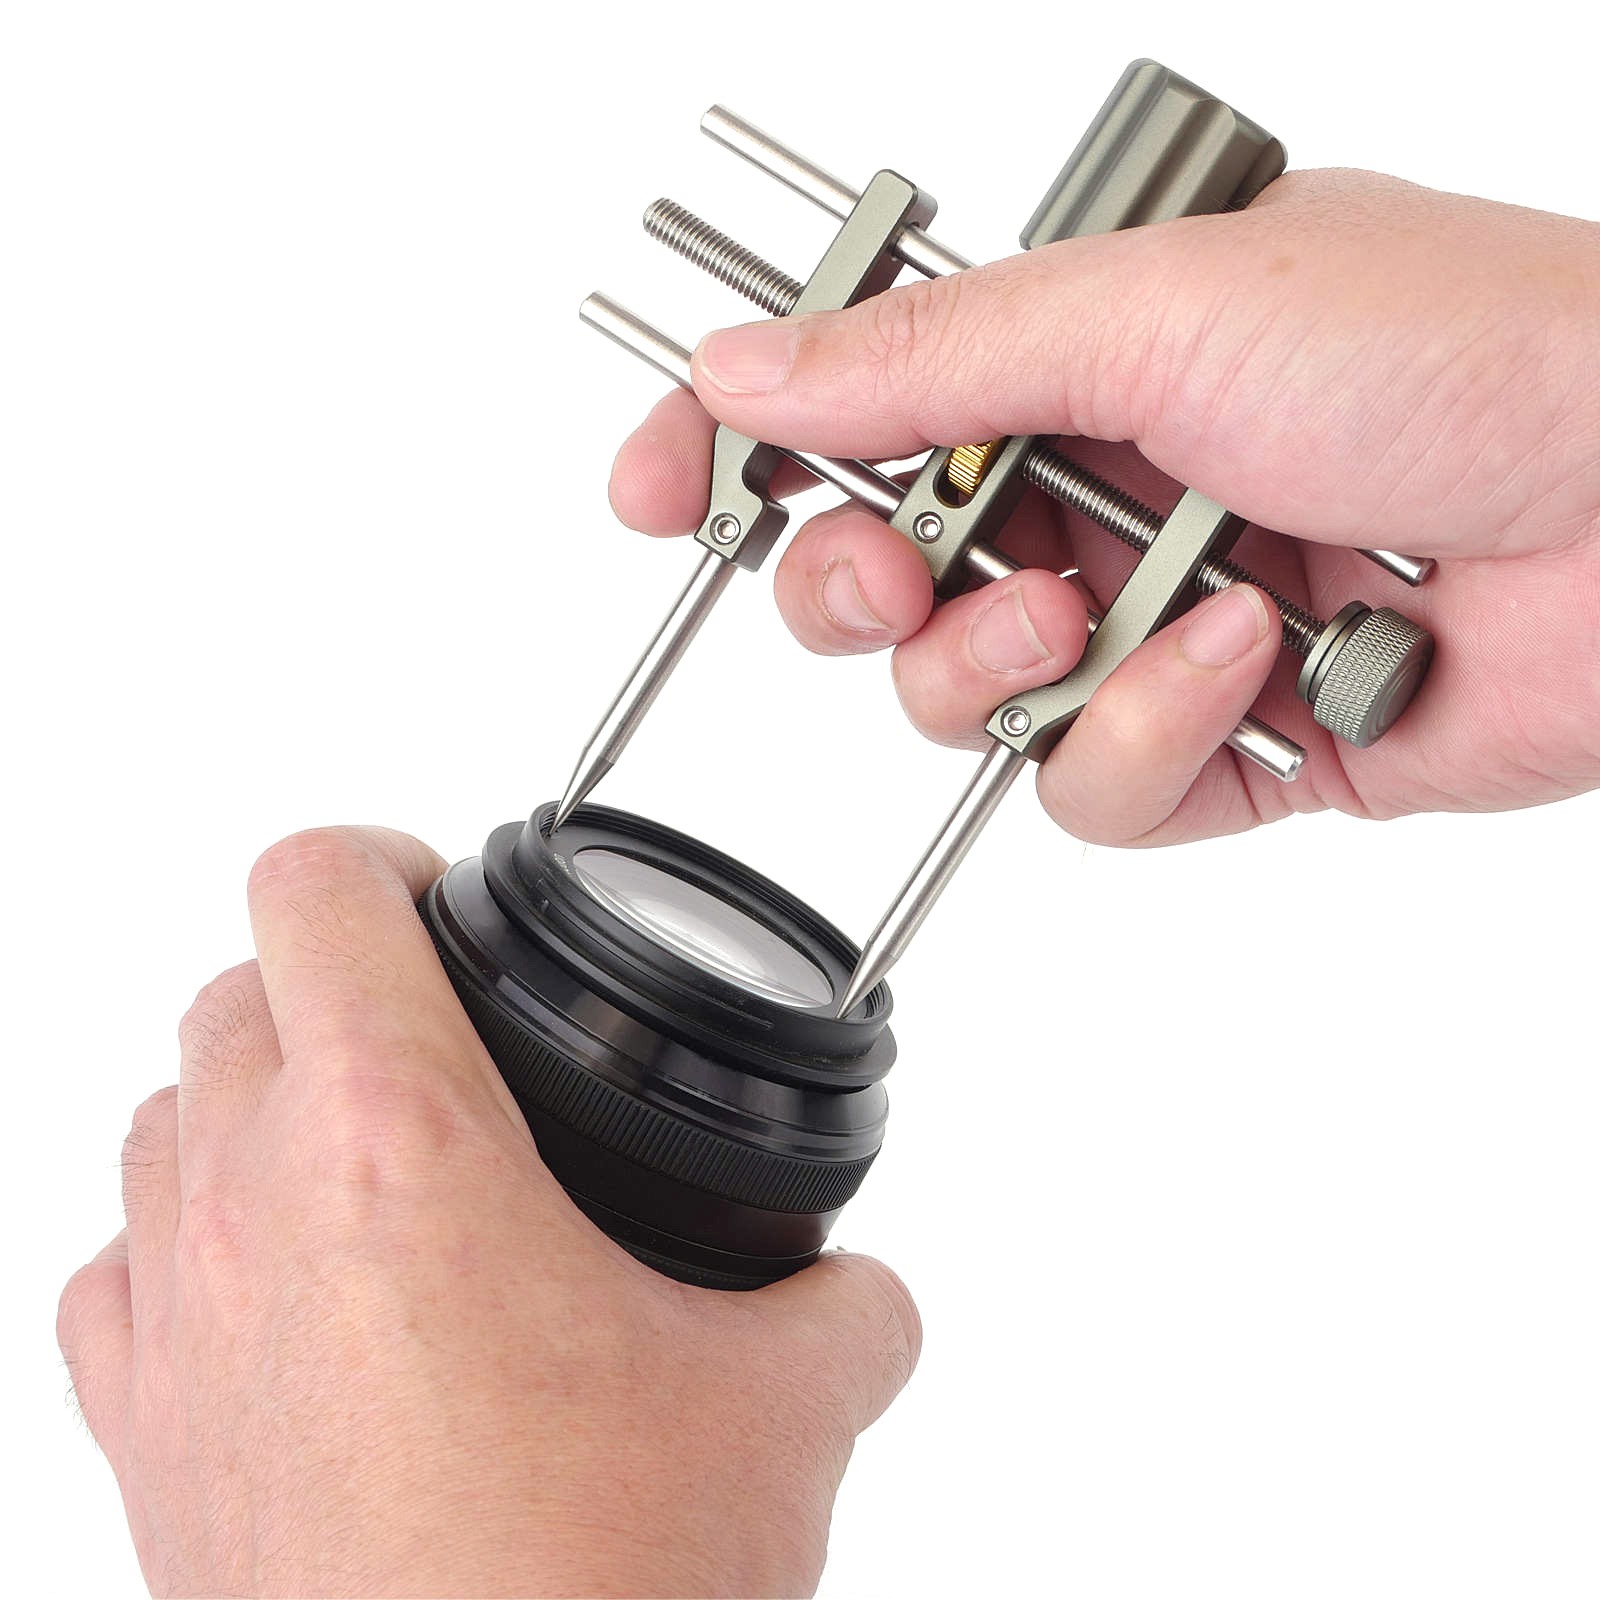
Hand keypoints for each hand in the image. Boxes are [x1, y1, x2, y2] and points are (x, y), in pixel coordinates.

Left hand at [57, 827, 917, 1597]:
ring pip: (157, 1114)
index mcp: (400, 1140)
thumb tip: (856, 1296)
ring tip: (359, 1148)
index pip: (319, 887)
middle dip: (330, 978)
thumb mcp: (787, 1406)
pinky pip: (109, 1272)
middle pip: (231, 991)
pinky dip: (175, 1238)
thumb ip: (843, 1309)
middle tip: (428, 1029)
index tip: (435, 895)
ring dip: (247, 1096)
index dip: (380, 858)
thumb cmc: (600, 1588)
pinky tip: (271, 1287)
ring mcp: (174, 1324)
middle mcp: (253, 1207)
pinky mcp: (141, 1442)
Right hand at [610, 169, 1599, 844]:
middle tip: (902, 578)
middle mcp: (1098, 488)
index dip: (735, 452)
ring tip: (1103, 611)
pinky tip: (1238, 672)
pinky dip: (1145, 742)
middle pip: (876, 582)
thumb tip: (743, 372)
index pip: (848, 407)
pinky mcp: (1219, 743)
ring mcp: (1152, 621)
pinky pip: (1091, 791)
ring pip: (966, 706)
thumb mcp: (1157, 310)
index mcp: (1074, 356)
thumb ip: (928, 359)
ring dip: (1009, 672)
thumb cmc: (1456, 352)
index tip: (656, 491)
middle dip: (862, 596)